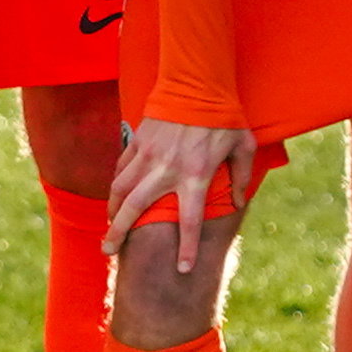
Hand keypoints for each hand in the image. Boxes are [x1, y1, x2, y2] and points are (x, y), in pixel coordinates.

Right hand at [108, 116, 254, 274]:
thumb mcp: (243, 147)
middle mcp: (167, 170)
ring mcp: (148, 155)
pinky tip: (114, 196)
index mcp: (195, 175)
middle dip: (119, 233)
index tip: (183, 269)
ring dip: (112, 211)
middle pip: (135, 209)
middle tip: (108, 252)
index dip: (186, 248)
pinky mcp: (139, 140)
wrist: (197, 82)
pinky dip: (116, 184)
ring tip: (108, 228)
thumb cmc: (224, 116)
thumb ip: (240, 177)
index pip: (189, 221)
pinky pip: (121, 168)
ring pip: (120, 189)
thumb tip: (236, 201)